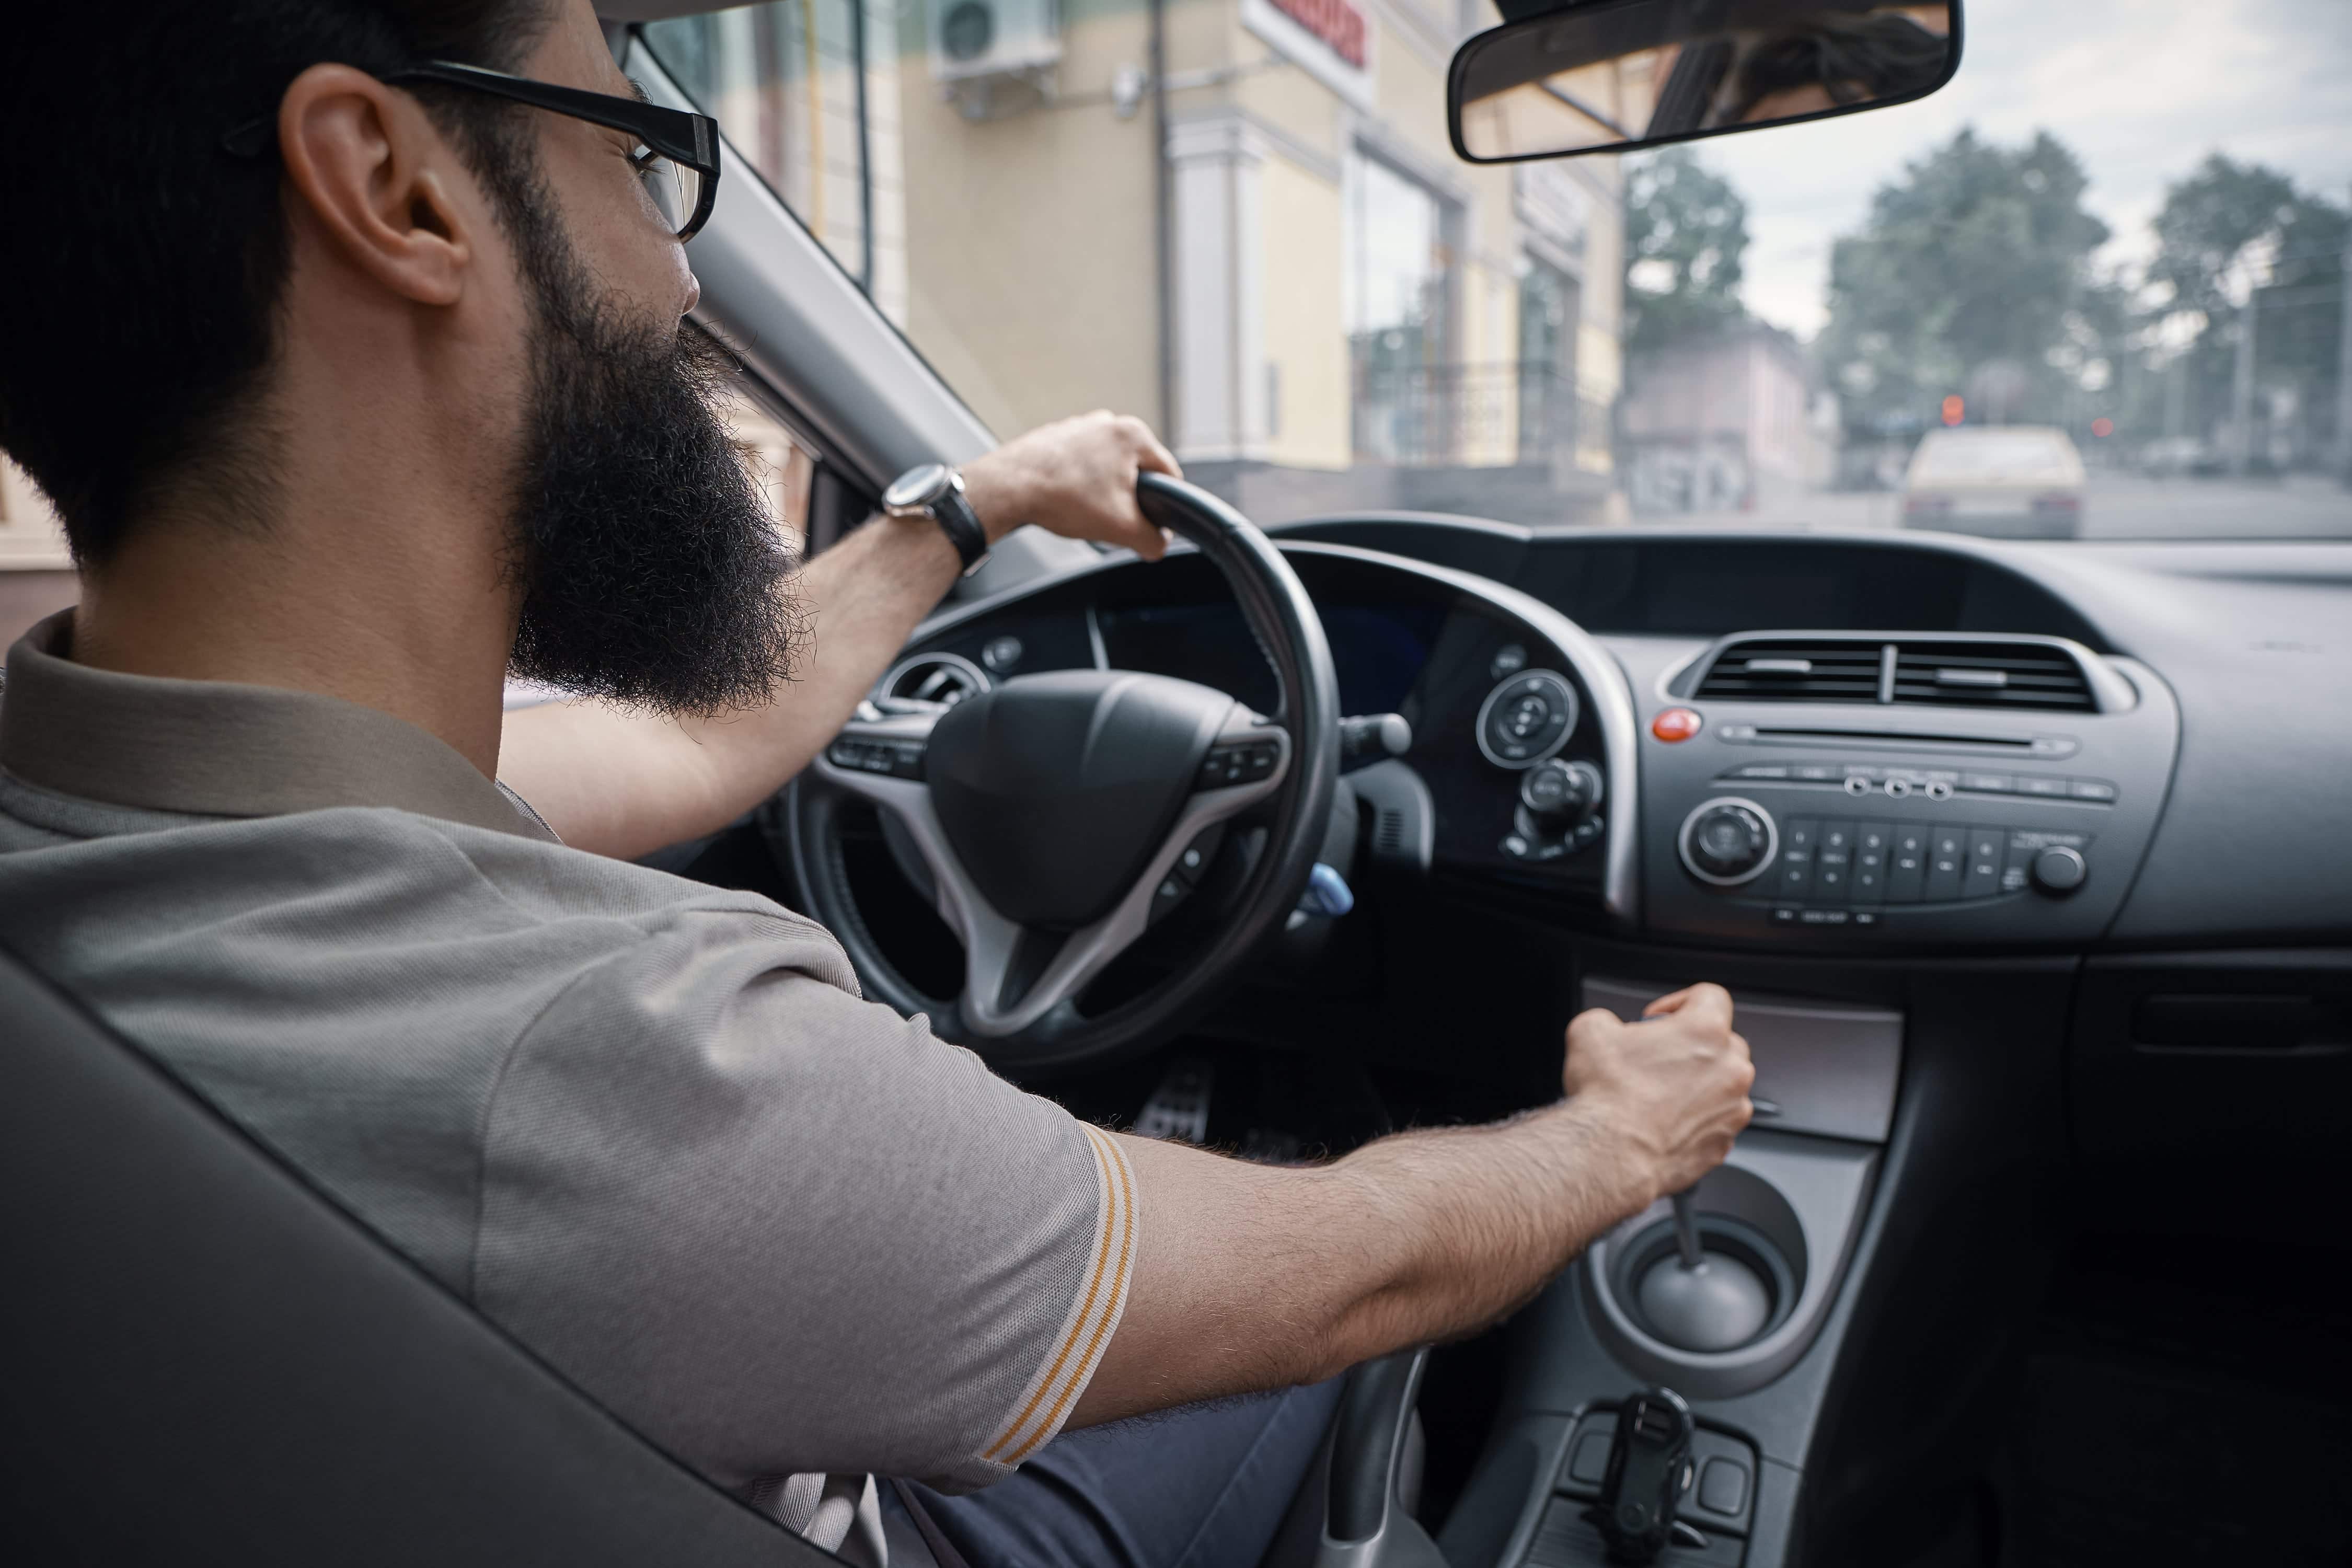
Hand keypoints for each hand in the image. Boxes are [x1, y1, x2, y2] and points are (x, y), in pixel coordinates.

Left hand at [959, 411, 1182, 559]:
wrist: (1007, 489)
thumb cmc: (1062, 498)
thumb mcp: (1122, 528)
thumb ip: (1153, 539)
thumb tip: (1159, 543)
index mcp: (1133, 434)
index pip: (1169, 475)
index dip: (1166, 506)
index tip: (1151, 524)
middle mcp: (1108, 423)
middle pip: (1136, 473)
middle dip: (1128, 499)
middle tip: (1109, 519)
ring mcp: (1079, 427)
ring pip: (1107, 470)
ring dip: (1102, 493)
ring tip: (1083, 510)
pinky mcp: (1057, 437)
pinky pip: (1080, 467)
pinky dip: (1078, 485)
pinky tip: (1066, 501)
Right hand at [1560, 983, 1753, 1204]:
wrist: (1610, 1156)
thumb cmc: (1607, 1097)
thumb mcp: (1590, 1031)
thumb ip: (1609, 1020)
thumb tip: (1610, 1030)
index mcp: (1705, 1031)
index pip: (1711, 996)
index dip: (1680, 1002)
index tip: (1660, 1020)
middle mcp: (1730, 1069)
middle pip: (1724, 1042)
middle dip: (1692, 1046)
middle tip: (1656, 1057)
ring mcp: (1731, 1109)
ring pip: (1724, 1086)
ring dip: (1697, 1085)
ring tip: (1657, 1094)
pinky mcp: (1723, 1143)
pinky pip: (1715, 1122)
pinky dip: (1694, 1119)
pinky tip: (1661, 1122)